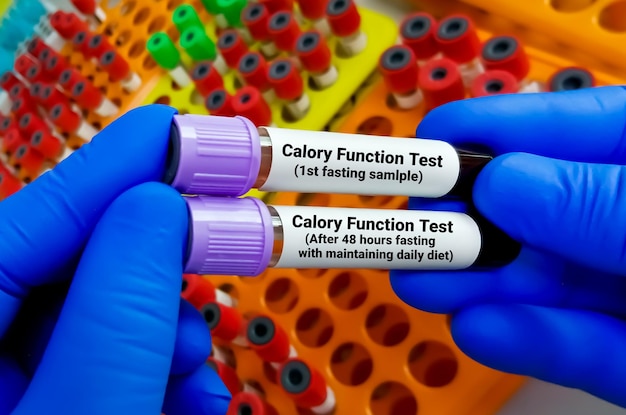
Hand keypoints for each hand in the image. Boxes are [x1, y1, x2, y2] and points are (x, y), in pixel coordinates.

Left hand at [0, 105, 229, 414]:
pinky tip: (188, 395)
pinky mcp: (50, 402)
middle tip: (222, 250)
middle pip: (75, 267)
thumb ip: (118, 310)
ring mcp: (12, 380)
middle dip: (156, 270)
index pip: (36, 218)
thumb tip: (160, 205)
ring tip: (193, 372)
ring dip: (166, 334)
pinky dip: (158, 375)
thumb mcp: (86, 411)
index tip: (180, 130)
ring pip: (100, 317)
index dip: (117, 167)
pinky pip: (107, 365)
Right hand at [390, 86, 625, 407]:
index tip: (426, 145)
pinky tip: (479, 329)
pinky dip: (526, 341)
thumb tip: (507, 181)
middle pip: (535, 214)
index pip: (563, 130)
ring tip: (420, 283)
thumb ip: (602, 200)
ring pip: (543, 285)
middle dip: (467, 221)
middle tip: (413, 228)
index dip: (488, 133)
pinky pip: (575, 347)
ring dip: (476, 286)